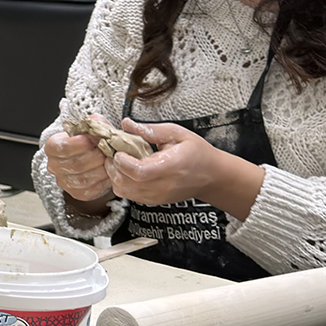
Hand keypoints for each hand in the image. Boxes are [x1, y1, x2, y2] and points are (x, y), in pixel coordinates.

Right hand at [42, 130, 115, 204]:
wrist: (90, 156)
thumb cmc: (88, 141)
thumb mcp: (90, 127)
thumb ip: (94, 123)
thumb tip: (100, 128)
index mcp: (52, 147)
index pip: (62, 148)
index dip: (80, 144)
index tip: (95, 139)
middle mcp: (54, 166)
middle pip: (76, 164)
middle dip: (96, 157)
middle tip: (107, 151)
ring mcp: (64, 182)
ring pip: (84, 179)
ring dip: (101, 170)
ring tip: (109, 161)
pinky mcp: (77, 193)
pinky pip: (91, 190)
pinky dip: (103, 181)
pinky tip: (107, 172)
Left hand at [110, 119, 263, 216]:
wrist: (212, 176)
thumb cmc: (197, 153)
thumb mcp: (178, 133)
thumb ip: (150, 130)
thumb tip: (126, 124)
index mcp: (170, 166)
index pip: (139, 171)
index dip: (123, 162)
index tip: (119, 150)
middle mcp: (163, 185)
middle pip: (126, 184)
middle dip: (113, 167)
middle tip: (114, 154)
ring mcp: (157, 196)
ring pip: (124, 192)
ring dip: (115, 176)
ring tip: (120, 162)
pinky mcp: (154, 201)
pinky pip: (130, 196)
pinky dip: (122, 184)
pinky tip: (127, 171)